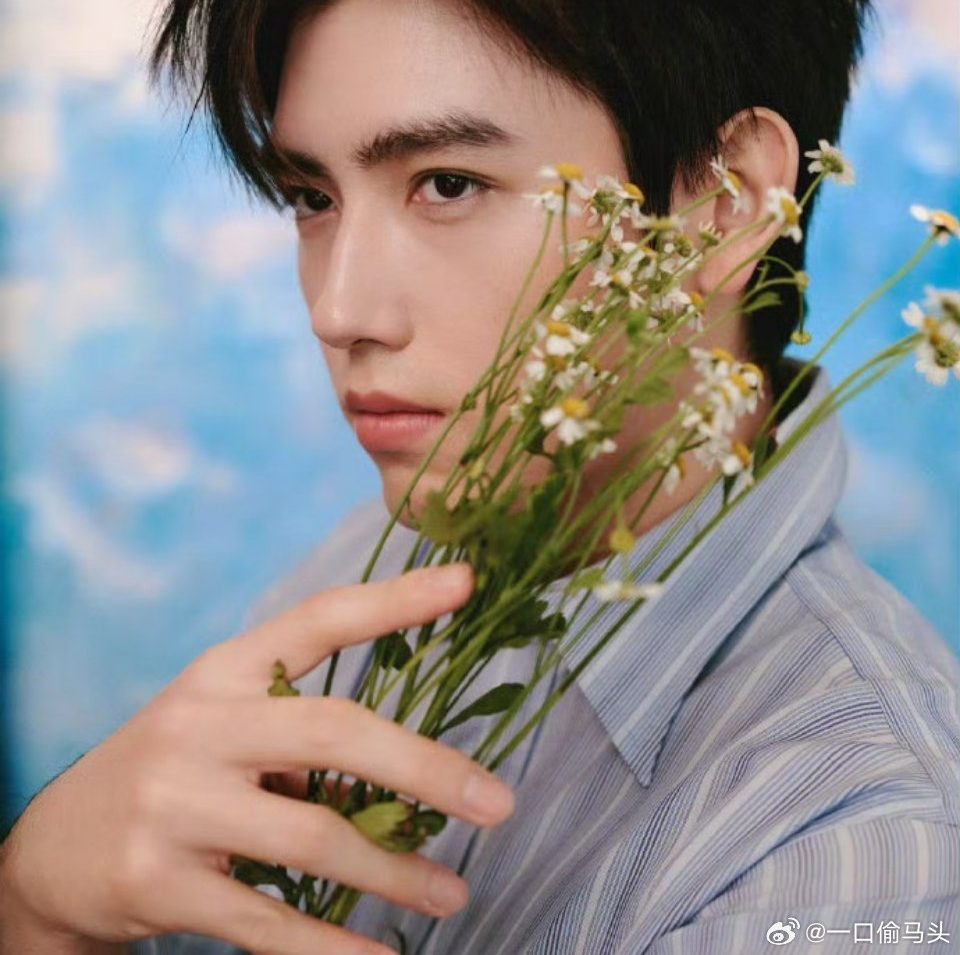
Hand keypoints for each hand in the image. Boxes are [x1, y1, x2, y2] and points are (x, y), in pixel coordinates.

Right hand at [0, 563, 513, 954]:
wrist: (51, 853)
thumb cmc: (168, 774)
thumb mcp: (218, 728)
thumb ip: (296, 735)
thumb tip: (402, 780)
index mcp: (221, 672)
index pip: (319, 620)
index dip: (395, 599)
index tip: (467, 582)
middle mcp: (200, 725)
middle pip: (333, 728)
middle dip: (425, 767)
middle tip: (496, 804)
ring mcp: (176, 803)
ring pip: (314, 833)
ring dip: (395, 871)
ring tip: (453, 894)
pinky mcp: (160, 882)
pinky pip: (267, 921)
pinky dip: (332, 945)